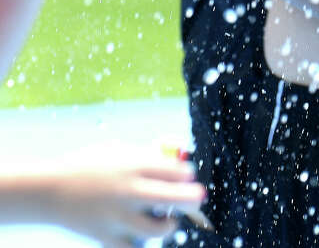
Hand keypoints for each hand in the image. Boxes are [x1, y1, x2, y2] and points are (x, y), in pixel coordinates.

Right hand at [38, 156, 205, 247]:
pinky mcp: (106, 236)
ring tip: (166, 221)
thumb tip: (179, 155)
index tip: (186, 177)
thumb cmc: (91, 166)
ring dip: (168, 226)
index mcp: (134, 166)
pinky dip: (141, 245)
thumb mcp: (120, 150)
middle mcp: (128, 191)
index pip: (176, 171)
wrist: (51, 190)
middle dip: (192, 199)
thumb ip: (149, 154)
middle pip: (174, 197)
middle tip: (197, 199)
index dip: (187, 174)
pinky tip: (142, 235)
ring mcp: (117, 217)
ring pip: (158, 229)